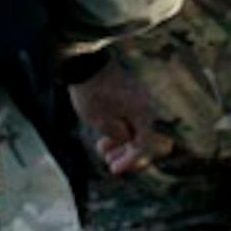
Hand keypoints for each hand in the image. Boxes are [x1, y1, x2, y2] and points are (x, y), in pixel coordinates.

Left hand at [68, 60, 169, 175]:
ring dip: (119, 140)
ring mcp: (138, 97)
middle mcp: (145, 104)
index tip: (113, 169)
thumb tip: (124, 139)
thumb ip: (116, 134)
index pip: (142, 144)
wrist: (84, 61)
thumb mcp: (100, 120)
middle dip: (123, 151)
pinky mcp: (129, 92)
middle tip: (106, 161)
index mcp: (143, 112)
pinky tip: (104, 133)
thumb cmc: (92, 91)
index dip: (128, 160)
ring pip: (133, 125)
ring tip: (101, 148)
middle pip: (140, 136)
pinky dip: (119, 126)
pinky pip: (129, 115)